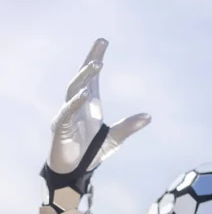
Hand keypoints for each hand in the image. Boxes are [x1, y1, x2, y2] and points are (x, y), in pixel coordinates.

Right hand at [47, 38, 150, 173]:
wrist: (74, 171)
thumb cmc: (91, 152)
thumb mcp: (115, 139)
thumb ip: (129, 127)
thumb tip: (149, 116)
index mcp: (89, 106)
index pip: (92, 78)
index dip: (95, 59)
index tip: (103, 42)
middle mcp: (76, 105)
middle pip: (82, 77)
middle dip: (91, 59)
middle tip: (102, 43)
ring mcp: (67, 115)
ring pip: (73, 89)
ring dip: (85, 76)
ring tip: (97, 64)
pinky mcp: (60, 127)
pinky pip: (67, 112)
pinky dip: (76, 102)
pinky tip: (85, 94)